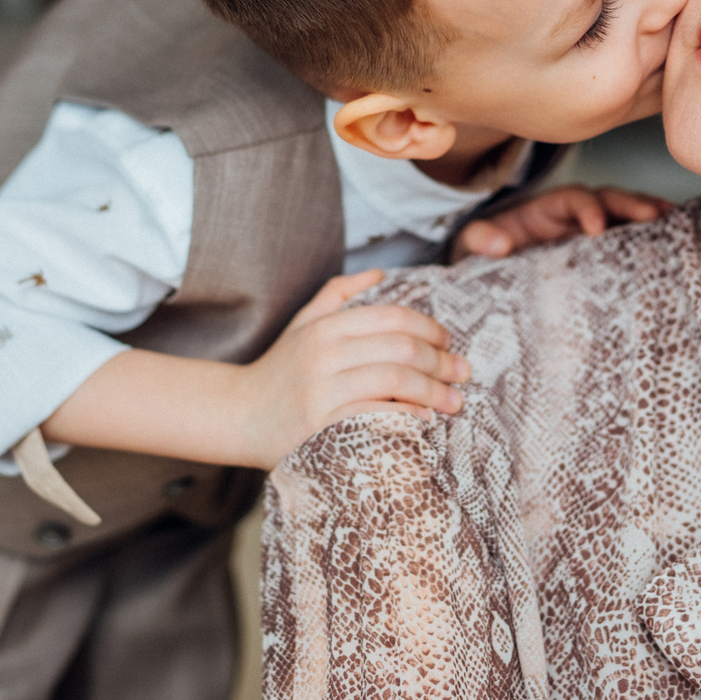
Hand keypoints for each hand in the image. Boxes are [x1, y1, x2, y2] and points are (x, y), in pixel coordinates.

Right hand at [231, 270, 471, 466]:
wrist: (237, 415)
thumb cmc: (278, 370)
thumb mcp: (303, 324)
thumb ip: (338, 294)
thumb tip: (379, 273)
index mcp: (327, 326)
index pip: (394, 317)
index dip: (431, 329)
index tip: (449, 344)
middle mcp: (324, 353)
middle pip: (402, 349)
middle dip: (442, 362)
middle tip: (463, 374)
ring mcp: (322, 390)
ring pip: (394, 381)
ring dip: (434, 391)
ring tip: (454, 401)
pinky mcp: (320, 426)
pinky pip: (375, 416)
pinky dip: (407, 417)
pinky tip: (425, 420)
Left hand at [455, 185, 670, 257]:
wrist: (494, 270)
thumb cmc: (489, 252)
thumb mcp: (472, 245)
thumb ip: (479, 238)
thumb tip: (498, 243)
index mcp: (547, 209)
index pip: (572, 198)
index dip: (586, 207)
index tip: (595, 228)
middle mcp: (576, 214)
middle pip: (609, 198)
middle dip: (631, 203)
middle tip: (653, 214)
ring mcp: (595, 231)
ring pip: (628, 215)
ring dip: (652, 216)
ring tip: (678, 223)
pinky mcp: (607, 252)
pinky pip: (634, 240)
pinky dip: (655, 237)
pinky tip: (680, 243)